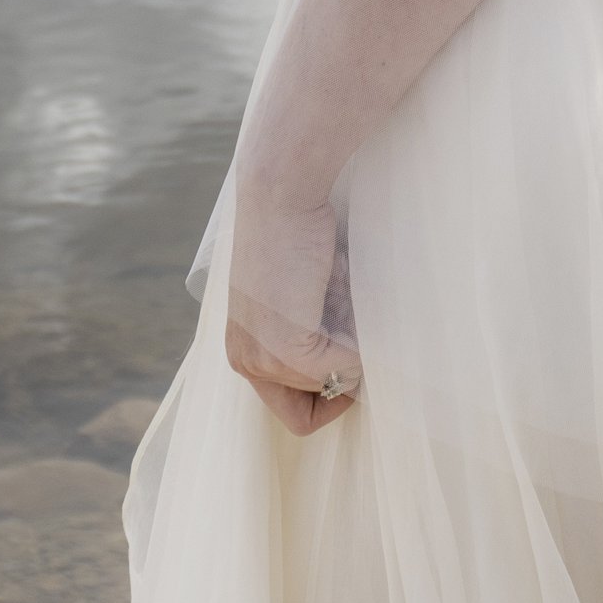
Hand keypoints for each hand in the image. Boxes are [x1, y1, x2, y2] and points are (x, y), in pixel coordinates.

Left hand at [224, 176, 360, 437]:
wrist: (282, 192)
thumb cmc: (298, 232)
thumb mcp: (299, 295)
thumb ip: (315, 332)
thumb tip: (357, 369)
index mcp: (243, 350)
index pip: (291, 410)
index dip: (327, 394)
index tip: (348, 358)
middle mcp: (245, 361)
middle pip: (309, 410)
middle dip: (339, 377)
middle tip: (351, 333)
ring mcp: (263, 358)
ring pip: (331, 387)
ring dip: (349, 349)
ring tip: (339, 296)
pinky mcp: (287, 348)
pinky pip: (344, 369)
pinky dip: (359, 344)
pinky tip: (344, 295)